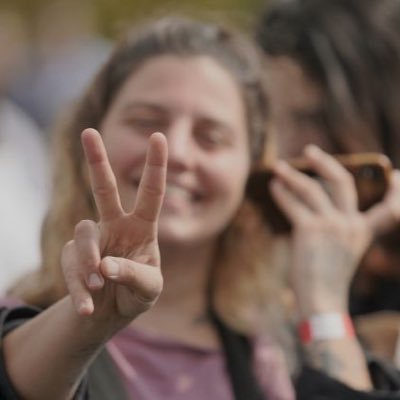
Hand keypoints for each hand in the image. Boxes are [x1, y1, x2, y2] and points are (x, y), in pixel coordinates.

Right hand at [62, 128, 166, 326]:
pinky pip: (71, 264)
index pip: (151, 193)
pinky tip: (87, 308)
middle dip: (97, 161)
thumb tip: (104, 265)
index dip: (156, 166)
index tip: (159, 136)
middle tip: (89, 132)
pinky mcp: (73, 256)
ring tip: (98, 285)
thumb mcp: (148, 289)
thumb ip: (134, 276)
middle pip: (104, 189)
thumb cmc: (137, 294)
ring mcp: (93, 239)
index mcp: (142, 228)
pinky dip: (79, 289)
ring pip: (84, 231)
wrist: (110, 314)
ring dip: (89, 260)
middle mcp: (116, 226)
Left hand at [270, 145, 399, 316]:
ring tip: (277, 167)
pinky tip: (273, 187)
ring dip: (292, 175)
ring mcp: (332, 225)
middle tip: (309, 150)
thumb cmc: (326, 277)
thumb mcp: (340, 251)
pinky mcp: (310, 230)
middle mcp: (351, 223)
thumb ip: (336, 228)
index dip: (395, 191)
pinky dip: (281, 194)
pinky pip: (293, 204)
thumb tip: (314, 202)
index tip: (397, 176)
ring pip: (311, 188)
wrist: (320, 301)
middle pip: (341, 181)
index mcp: (363, 230)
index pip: (387, 207)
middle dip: (324, 162)